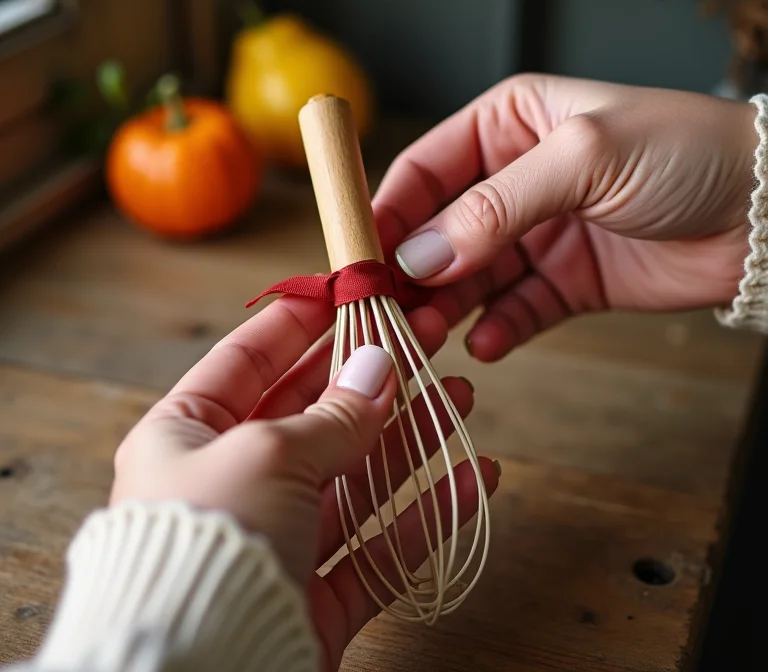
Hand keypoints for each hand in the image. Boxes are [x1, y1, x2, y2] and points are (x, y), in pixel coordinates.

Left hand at [111, 297, 497, 669]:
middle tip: (423, 338)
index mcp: (186, 436)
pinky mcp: (313, 595)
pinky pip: (378, 544)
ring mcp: (276, 539)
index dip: (298, 324)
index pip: (248, 360)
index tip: (344, 292)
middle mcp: (228, 483)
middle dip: (370, 377)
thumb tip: (380, 365)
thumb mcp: (267, 454)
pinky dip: (425, 514)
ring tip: (459, 397)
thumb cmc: (207, 542)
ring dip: (410, 439)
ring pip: (354, 475)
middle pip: (313, 414)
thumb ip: (332, 415)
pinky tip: (471, 479)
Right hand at [374, 74, 757, 360]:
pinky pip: (514, 312)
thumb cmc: (683, 153)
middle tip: (391, 314)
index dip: (386, 214)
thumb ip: (495, 208)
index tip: (359, 258)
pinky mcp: (564, 283)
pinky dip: (496, 331)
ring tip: (428, 338)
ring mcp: (537, 235)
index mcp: (507, 126)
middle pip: (437, 232)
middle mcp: (512, 181)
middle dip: (411, 275)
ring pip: (469, 278)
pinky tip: (487, 345)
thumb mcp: (582, 159)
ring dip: (445, 309)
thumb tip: (419, 257)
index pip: (423, 171)